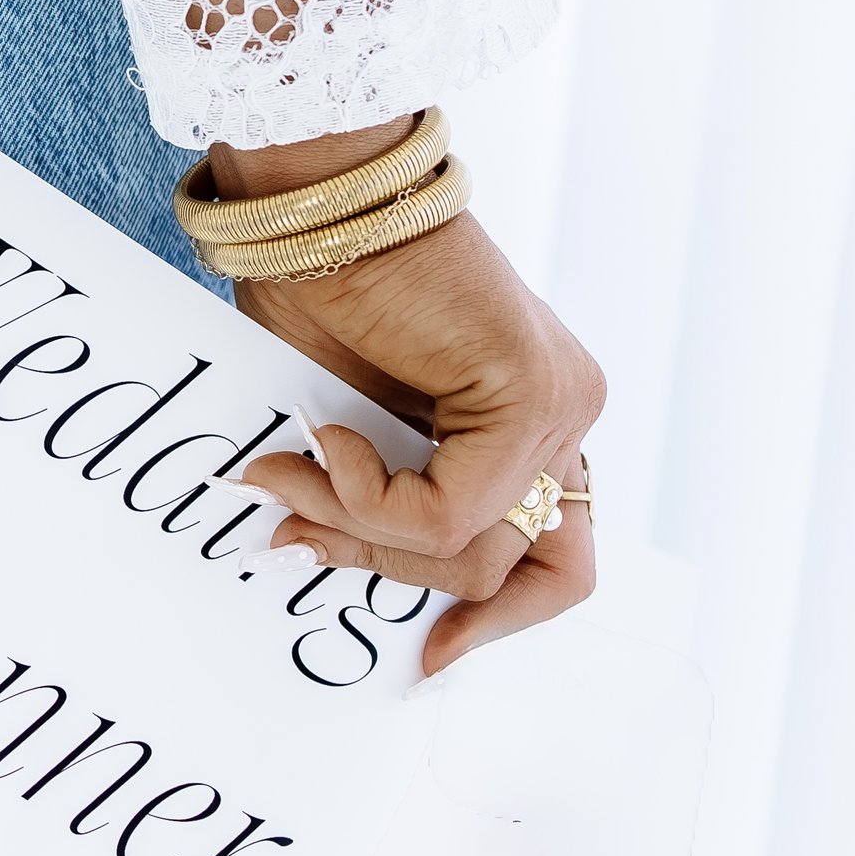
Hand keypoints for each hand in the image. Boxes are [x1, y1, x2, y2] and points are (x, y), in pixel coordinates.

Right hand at [211, 117, 606, 676]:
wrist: (317, 199)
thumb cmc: (319, 289)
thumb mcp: (344, 423)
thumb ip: (364, 498)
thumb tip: (308, 556)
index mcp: (529, 425)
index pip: (555, 561)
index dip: (496, 619)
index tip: (429, 656)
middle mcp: (564, 419)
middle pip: (516, 574)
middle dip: (389, 574)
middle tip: (298, 539)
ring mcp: (562, 408)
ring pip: (475, 556)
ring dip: (359, 530)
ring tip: (290, 470)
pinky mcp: (535, 394)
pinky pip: (453, 517)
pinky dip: (371, 499)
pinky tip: (329, 434)